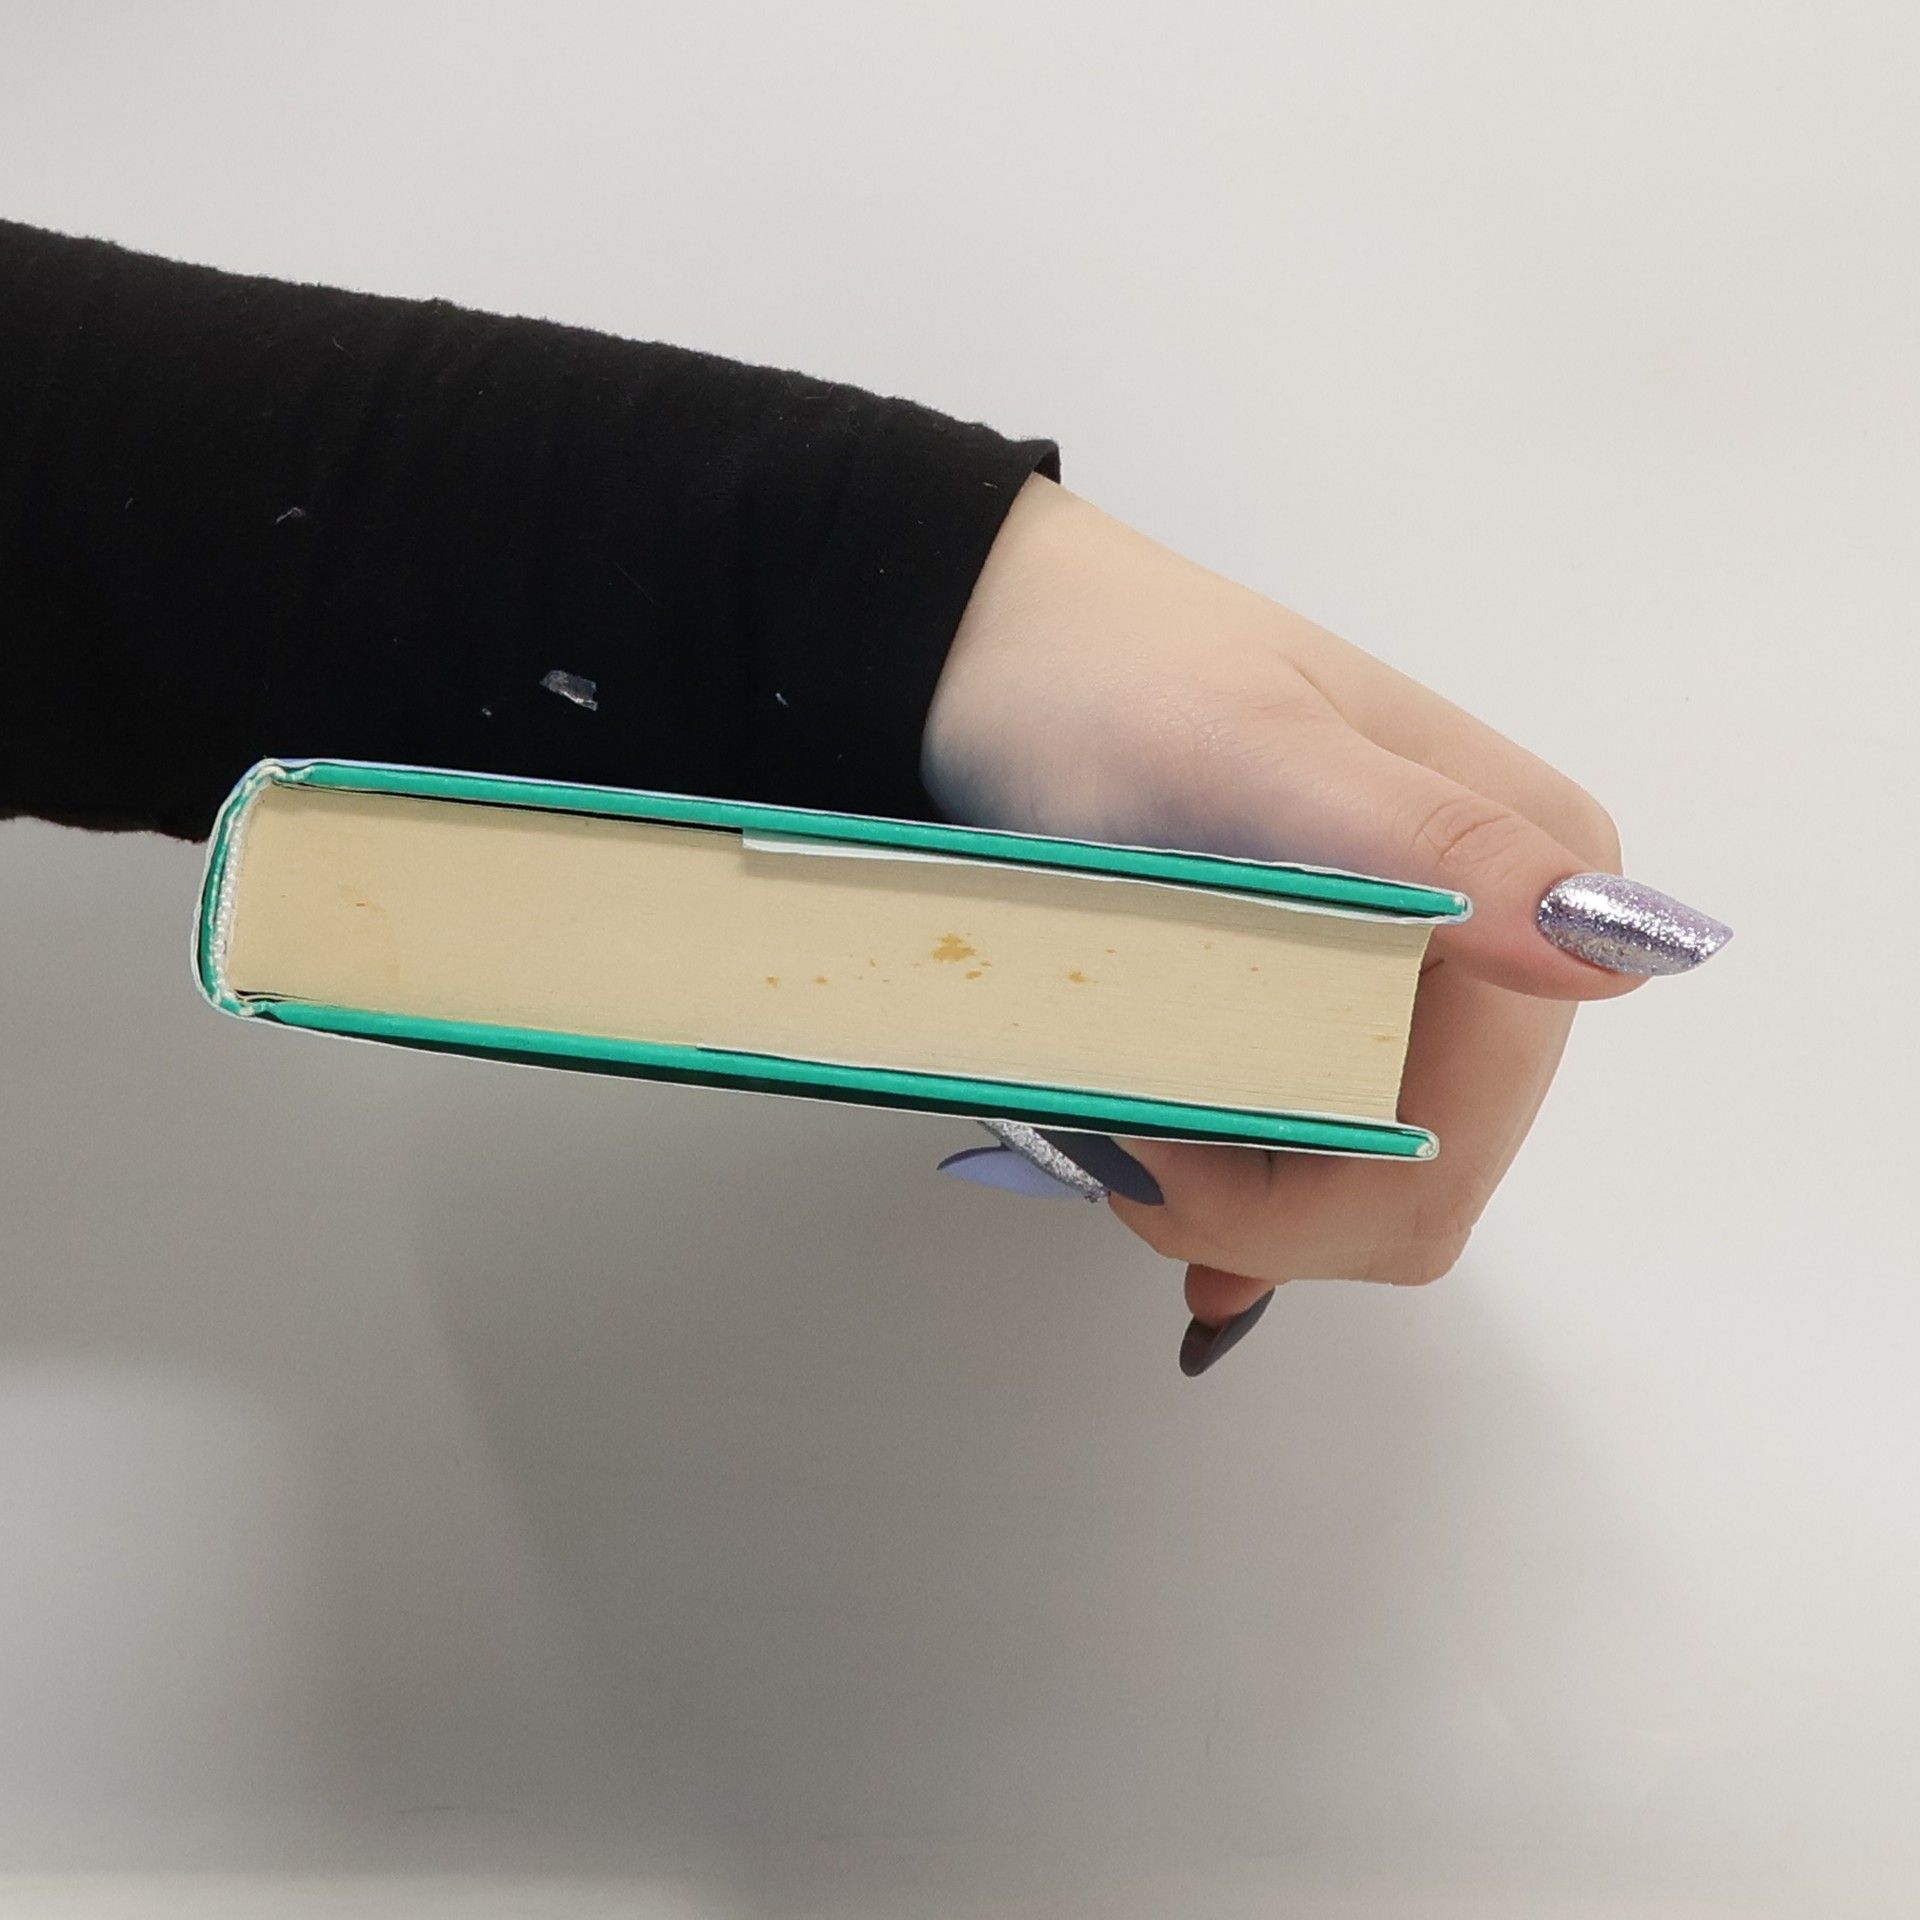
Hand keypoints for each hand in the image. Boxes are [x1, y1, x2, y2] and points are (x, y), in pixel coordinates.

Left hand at [922, 477, 1729, 1369]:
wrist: (1010, 651)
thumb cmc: (1114, 683)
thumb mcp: (1257, 751)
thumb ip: (1435, 847)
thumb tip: (1609, 950)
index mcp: (1534, 878)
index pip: (1452, 1151)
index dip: (1294, 1198)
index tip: (1150, 1144)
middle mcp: (1509, 947)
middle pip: (1416, 1194)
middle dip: (1260, 1207)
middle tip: (1124, 1138)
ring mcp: (1434, 989)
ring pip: (1368, 1198)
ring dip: (1239, 1198)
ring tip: (1132, 1124)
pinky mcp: (1357, 1012)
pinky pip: (1340, 1167)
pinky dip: (1252, 1199)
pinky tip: (1179, 1181)